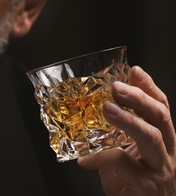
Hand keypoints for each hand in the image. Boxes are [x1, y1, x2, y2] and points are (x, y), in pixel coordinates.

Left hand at [78, 66, 175, 195]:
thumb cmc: (132, 182)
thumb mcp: (125, 151)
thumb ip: (116, 133)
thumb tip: (95, 109)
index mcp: (163, 139)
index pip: (162, 107)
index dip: (149, 88)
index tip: (134, 70)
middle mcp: (167, 152)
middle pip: (161, 117)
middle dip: (139, 98)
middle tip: (116, 86)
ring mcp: (160, 169)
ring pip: (152, 137)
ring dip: (129, 120)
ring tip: (108, 108)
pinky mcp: (146, 186)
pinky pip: (124, 164)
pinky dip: (102, 157)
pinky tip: (86, 159)